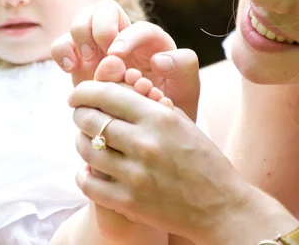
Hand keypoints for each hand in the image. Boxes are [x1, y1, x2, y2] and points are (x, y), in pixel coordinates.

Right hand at [51, 0, 198, 119]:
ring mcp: (99, 48)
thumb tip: (158, 59)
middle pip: (103, 8)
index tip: (118, 56)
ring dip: (79, 37)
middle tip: (101, 55)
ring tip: (86, 63)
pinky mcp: (80, 62)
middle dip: (99, 27)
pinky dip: (62, 51)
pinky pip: (63, 45)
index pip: (139, 26)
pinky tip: (70, 68)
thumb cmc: (170, 104)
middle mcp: (123, 37)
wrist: (147, 127)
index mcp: (151, 40)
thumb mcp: (188, 87)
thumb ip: (184, 67)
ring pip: (81, 21)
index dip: (127, 37)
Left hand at [68, 79, 262, 242]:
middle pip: (91, 120)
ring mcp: (135, 175)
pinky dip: (83, 173)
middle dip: (80, 113)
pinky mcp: (129, 202)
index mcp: (160, 118)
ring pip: (86, 149)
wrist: (221, 207)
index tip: (77, 94)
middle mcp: (145, 143)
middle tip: (80, 115)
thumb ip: (151, 107)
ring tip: (86, 140)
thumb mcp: (184, 124)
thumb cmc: (204, 161)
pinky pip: (88, 182)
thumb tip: (118, 92)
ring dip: (81, 141)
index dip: (84, 91)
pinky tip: (89, 169)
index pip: (107, 94)